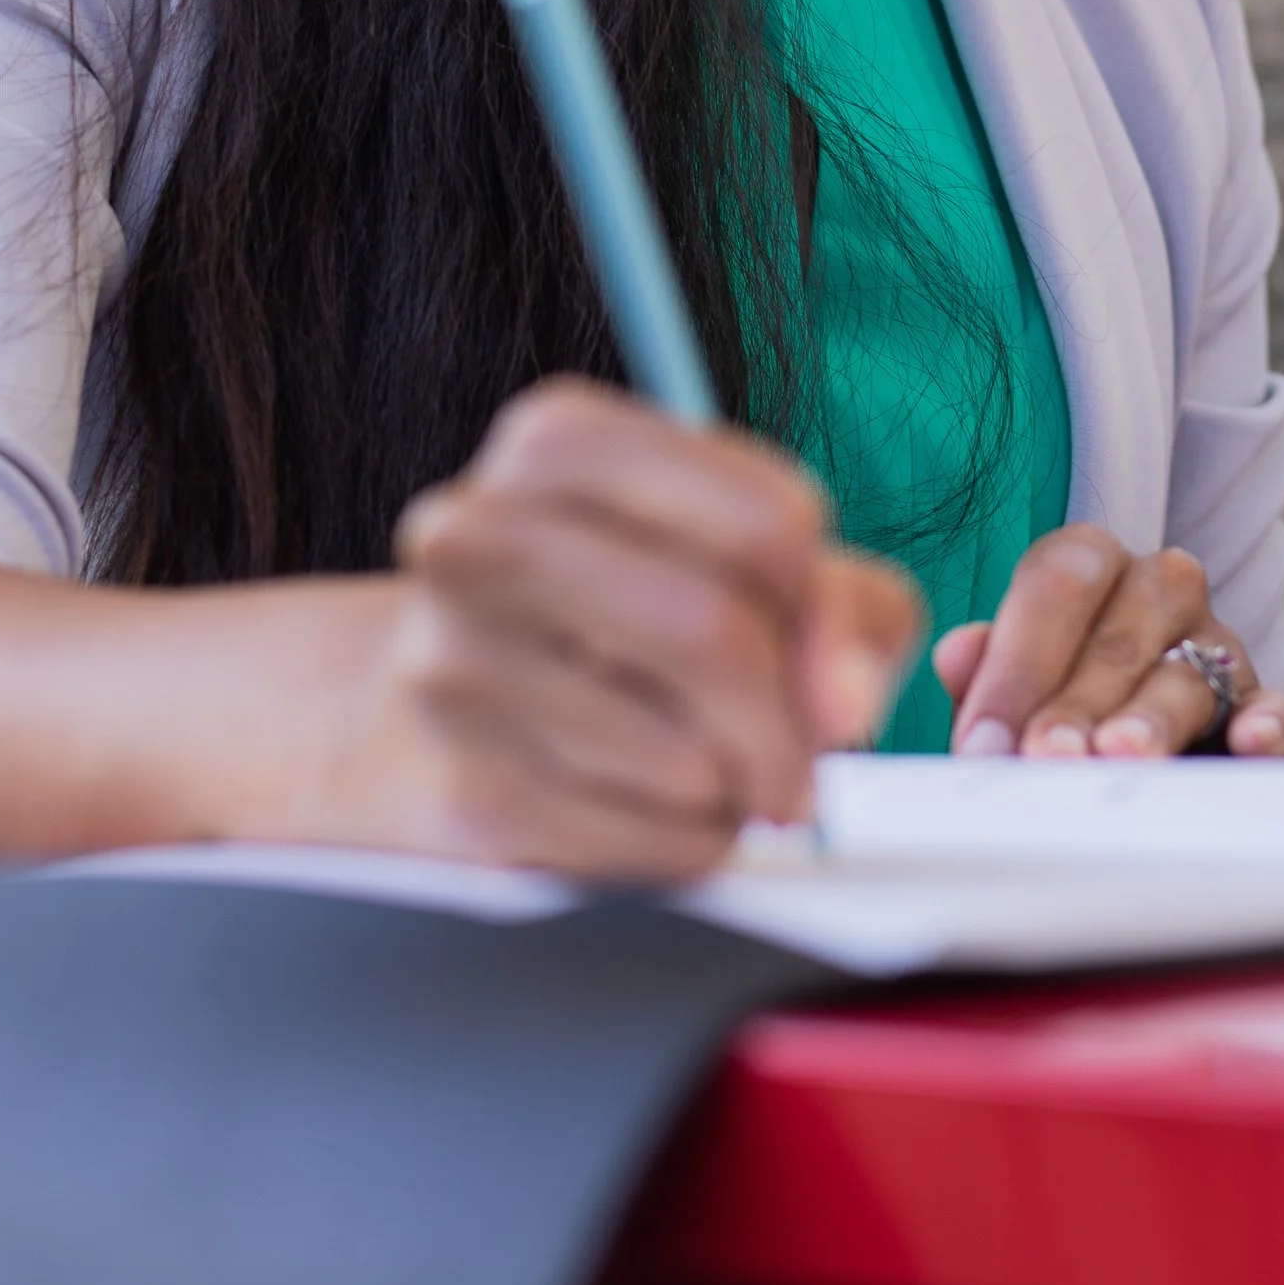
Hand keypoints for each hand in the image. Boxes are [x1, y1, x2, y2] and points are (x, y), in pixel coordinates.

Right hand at [376, 381, 923, 879]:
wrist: (443, 712)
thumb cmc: (624, 618)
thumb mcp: (745, 565)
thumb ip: (839, 607)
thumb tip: (840, 702)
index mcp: (560, 440)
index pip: (766, 524)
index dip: (824, 613)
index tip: (828, 664)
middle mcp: (480, 534)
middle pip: (713, 632)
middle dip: (786, 723)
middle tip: (799, 768)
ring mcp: (452, 664)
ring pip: (686, 757)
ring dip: (732, 788)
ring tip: (703, 769)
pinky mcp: (463, 791)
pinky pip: (644, 842)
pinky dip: (684, 844)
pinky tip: (646, 809)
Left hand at [932, 528, 1283, 761]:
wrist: (1121, 751)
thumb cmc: (1053, 712)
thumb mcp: (1011, 694)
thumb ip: (984, 676)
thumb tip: (958, 654)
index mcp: (1088, 562)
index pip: (1054, 585)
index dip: (1014, 665)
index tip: (983, 742)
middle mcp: (1160, 588)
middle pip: (1117, 636)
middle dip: (1074, 705)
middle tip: (1044, 760)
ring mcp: (1219, 644)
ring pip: (1185, 676)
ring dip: (1148, 720)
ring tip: (1117, 756)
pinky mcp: (1263, 707)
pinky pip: (1276, 706)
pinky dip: (1268, 724)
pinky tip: (1249, 744)